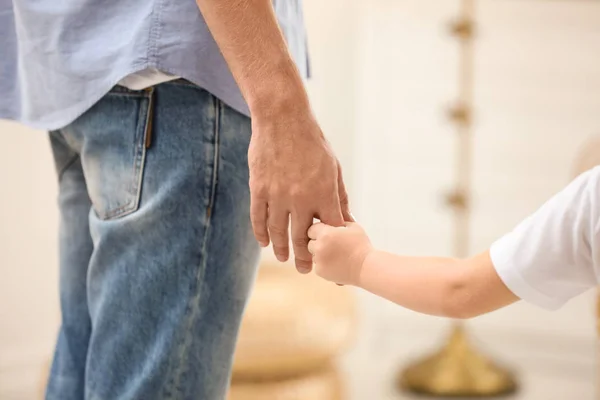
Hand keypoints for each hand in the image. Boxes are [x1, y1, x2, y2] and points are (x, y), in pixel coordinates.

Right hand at [248, 108, 352, 272]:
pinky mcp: (259, 189)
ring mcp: (278, 195)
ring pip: (278, 232)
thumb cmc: (313, 143)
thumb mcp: (333, 168)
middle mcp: (301, 198)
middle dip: (304, 257)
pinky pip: (258, 218)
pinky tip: (264, 242)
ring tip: (283, 259)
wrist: (283, 119)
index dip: (331, 246)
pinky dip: (261, 233)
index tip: (331, 258)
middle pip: (302, 238)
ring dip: (281, 249)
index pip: (330, 229)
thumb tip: (346, 220)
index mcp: (323, 193)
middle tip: (304, 269)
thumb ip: (338, 196)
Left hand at [307, 222, 371, 285]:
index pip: (312, 229)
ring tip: (336, 255)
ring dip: (321, 254)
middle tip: (332, 246)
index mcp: (325, 234)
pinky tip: (336, 263)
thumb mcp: (353, 227)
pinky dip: (324, 265)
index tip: (327, 234)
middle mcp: (319, 247)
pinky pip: (318, 265)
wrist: (366, 267)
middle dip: (318, 243)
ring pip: (314, 255)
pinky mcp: (320, 271)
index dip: (319, 231)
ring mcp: (319, 260)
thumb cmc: (362, 246)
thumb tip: (331, 219)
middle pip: (310, 242)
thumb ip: (339, 222)